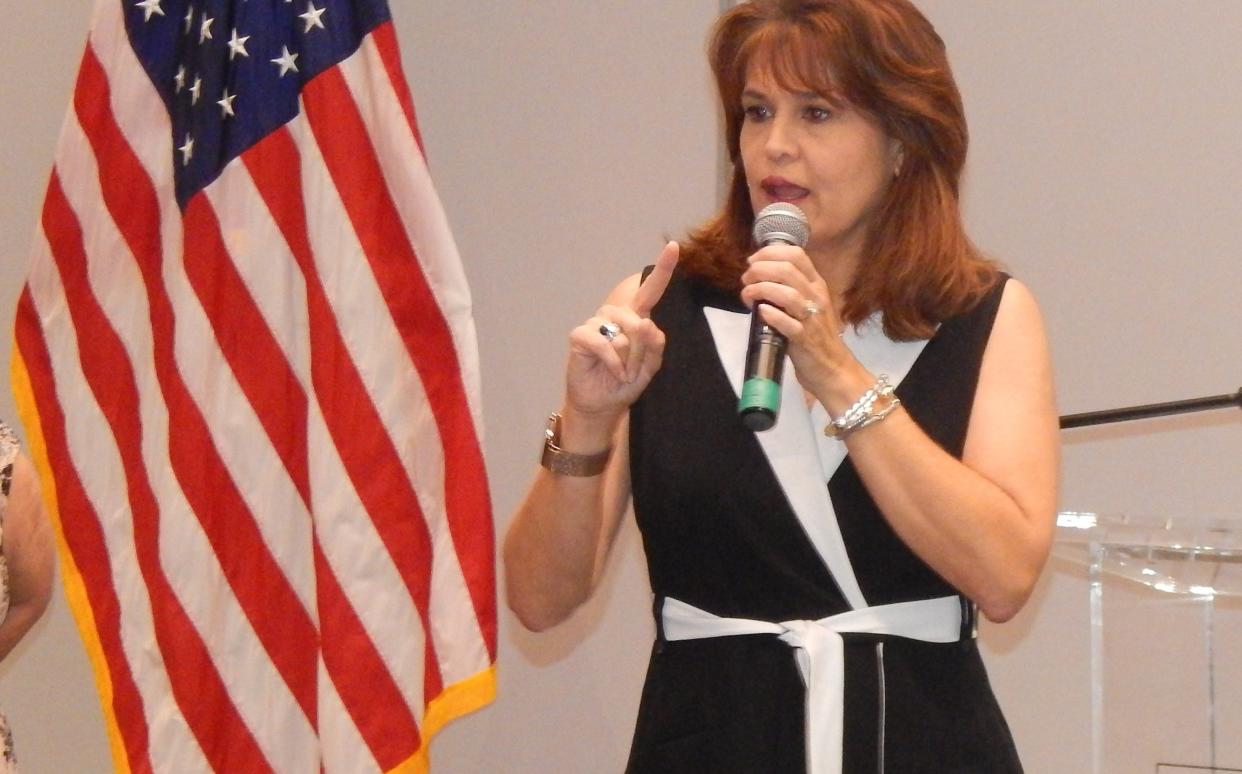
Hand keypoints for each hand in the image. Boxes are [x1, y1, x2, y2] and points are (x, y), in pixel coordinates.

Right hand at [564, 241, 677, 421]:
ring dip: (627, 359)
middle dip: (641, 353)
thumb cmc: (625, 382)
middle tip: (632, 371)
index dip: (663, 270)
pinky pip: (603, 343)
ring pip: (623, 334)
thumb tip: (644, 322)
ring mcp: (596, 323)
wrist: (602, 403)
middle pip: (640, 323)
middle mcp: (616, 316)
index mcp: (636, 318)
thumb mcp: (650, 368)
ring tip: (620, 372)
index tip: (674, 246)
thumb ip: (655, 346)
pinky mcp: (580, 335)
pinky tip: (612, 372)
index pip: (651, 291)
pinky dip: (612, 362)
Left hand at [739, 244, 854, 394]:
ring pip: (788, 294)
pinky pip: (788, 324)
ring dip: (761, 290)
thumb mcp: (808, 304)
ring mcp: (812, 318)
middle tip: (746, 279)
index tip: (753, 261)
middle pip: (787, 270)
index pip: (796, 255)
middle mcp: (816, 297)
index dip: (770, 252)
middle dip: (760, 270)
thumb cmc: (816, 335)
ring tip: (747, 295)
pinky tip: (761, 311)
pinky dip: (772, 315)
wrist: (833, 368)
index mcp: (817, 285)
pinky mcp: (805, 339)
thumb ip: (790, 288)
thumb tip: (760, 275)